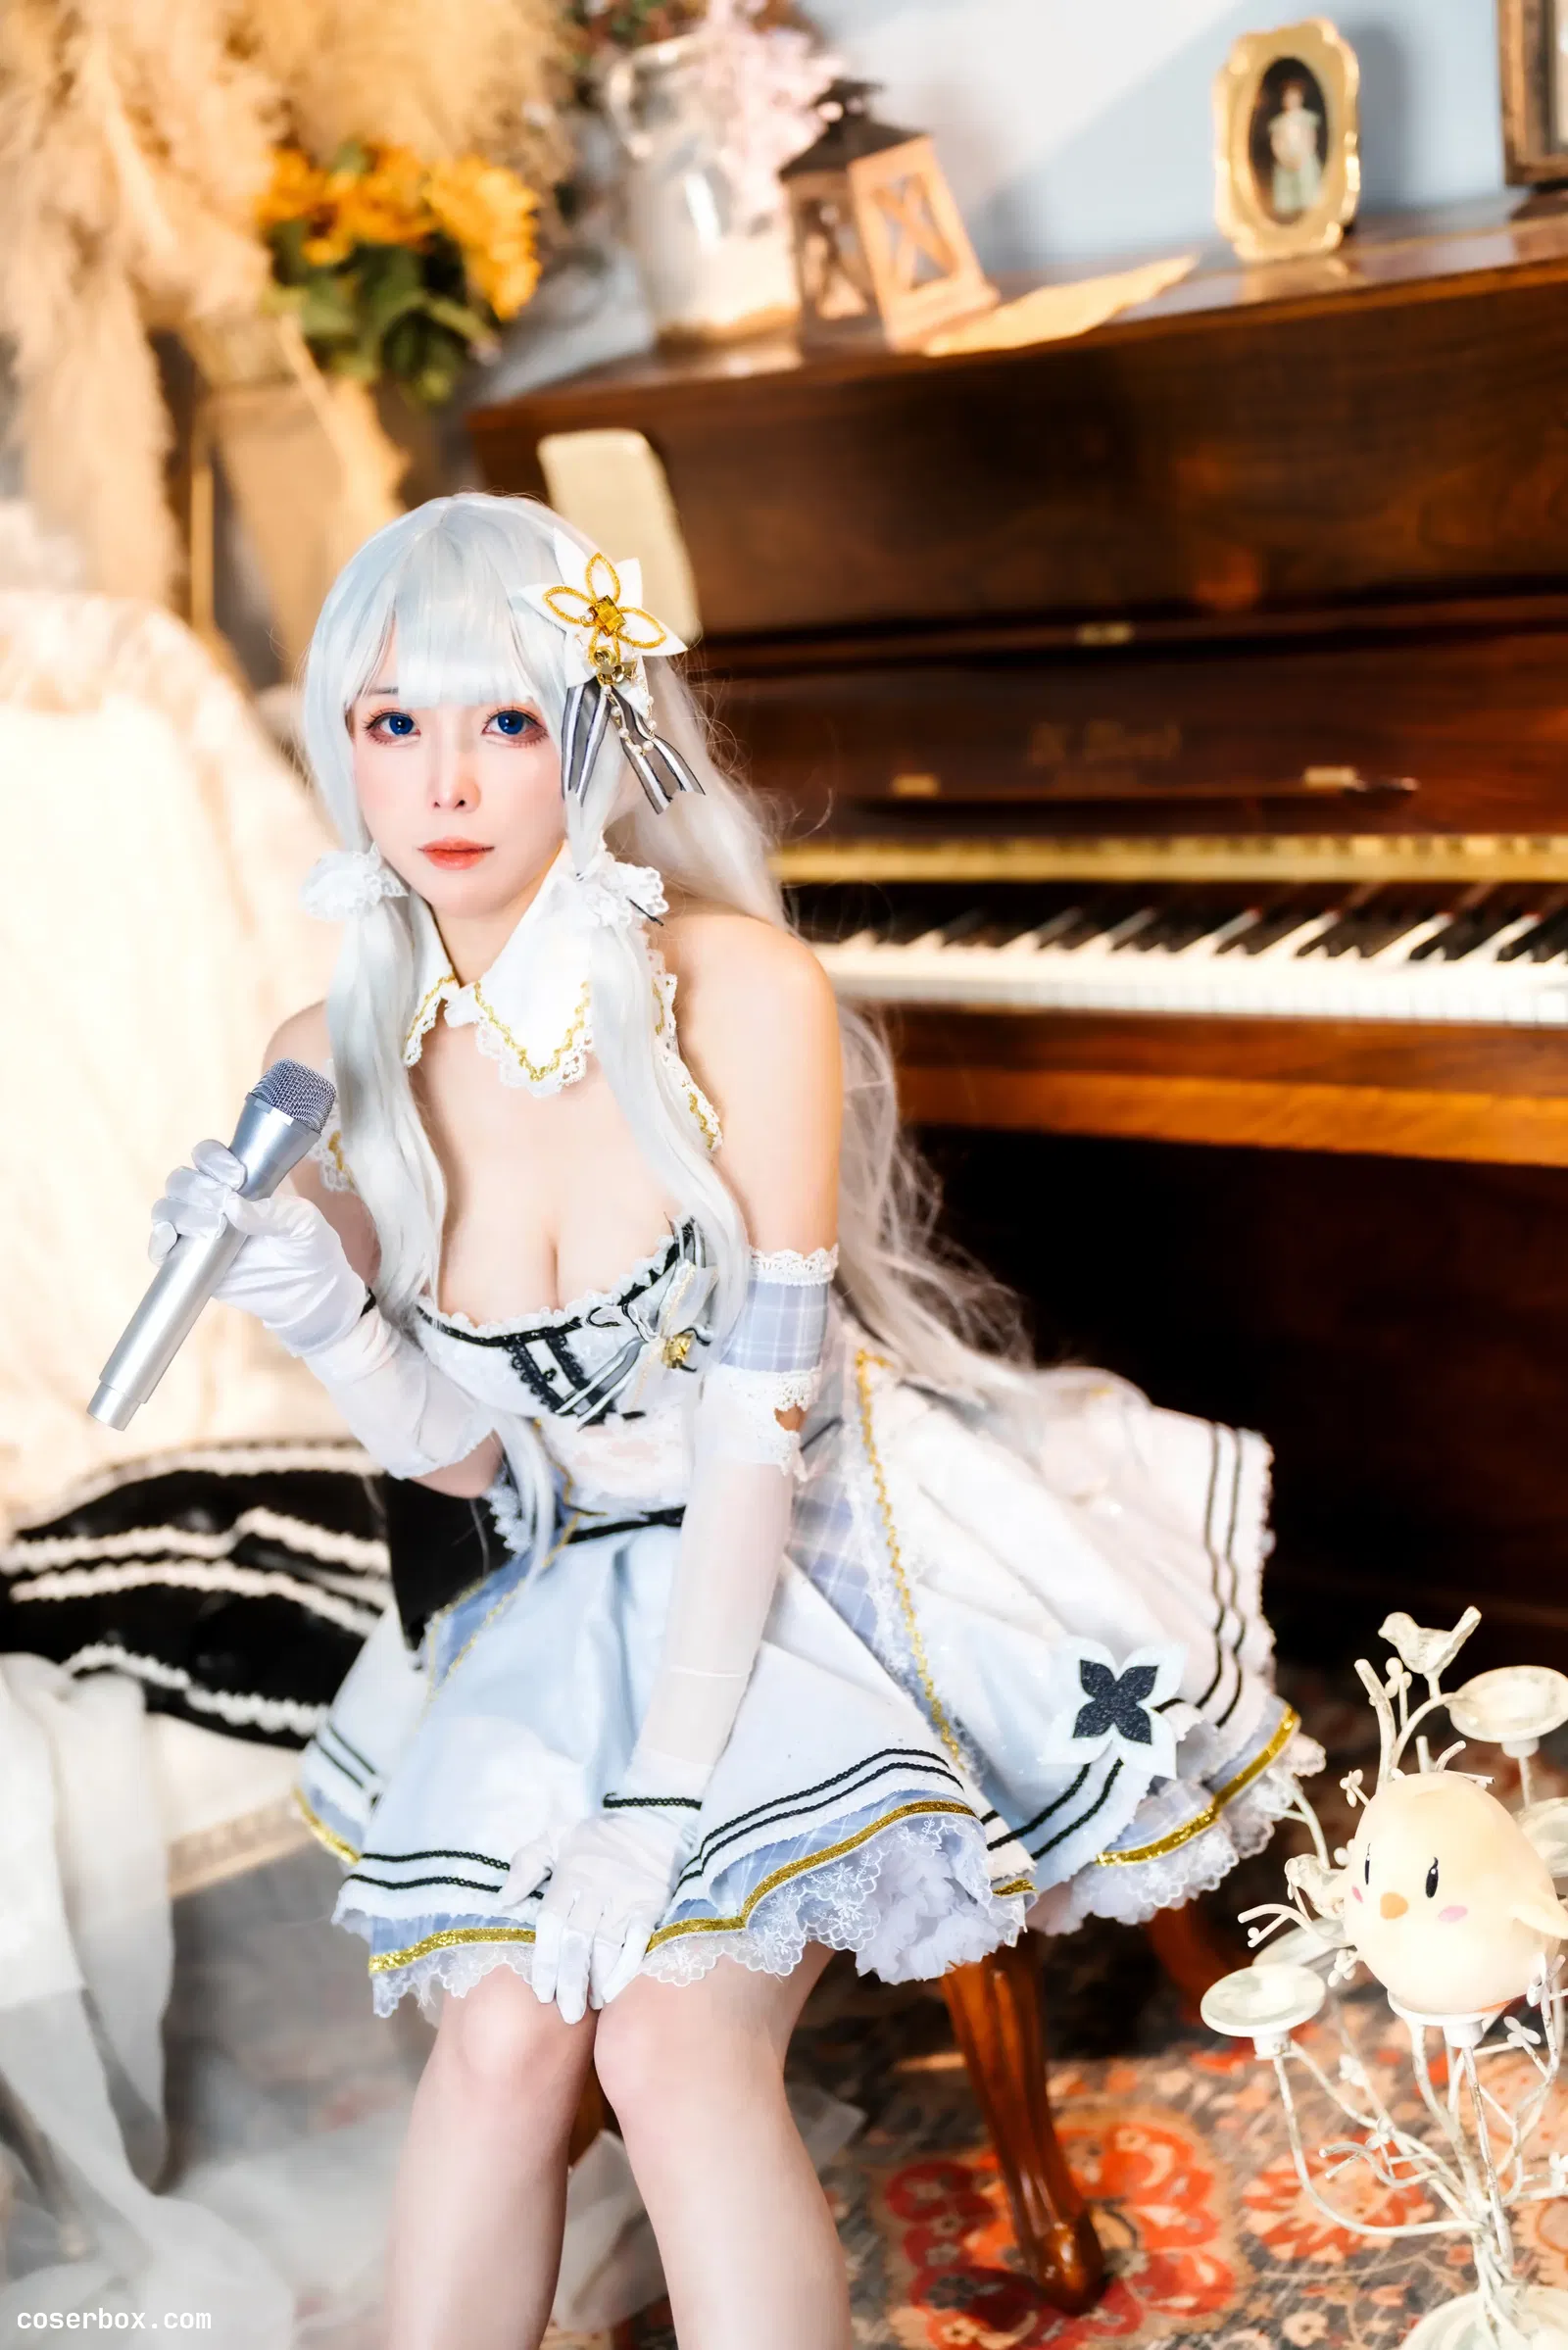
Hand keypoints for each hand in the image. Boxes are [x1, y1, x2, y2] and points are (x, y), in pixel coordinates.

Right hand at [151, 1141, 365, 1356]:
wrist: (309, 1294)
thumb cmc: (309, 1247)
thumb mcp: (301, 1224)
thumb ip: (271, 1213)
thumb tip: (233, 1205)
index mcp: (238, 1183)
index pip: (208, 1157)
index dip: (213, 1161)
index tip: (236, 1178)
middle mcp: (212, 1202)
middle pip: (182, 1181)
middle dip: (198, 1189)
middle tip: (223, 1208)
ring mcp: (198, 1232)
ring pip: (167, 1209)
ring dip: (181, 1213)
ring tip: (213, 1229)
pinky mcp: (190, 1263)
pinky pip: (160, 1248)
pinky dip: (158, 1241)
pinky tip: (171, 1241)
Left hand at [523, 1808, 691, 2025]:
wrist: (653, 1817)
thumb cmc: (598, 1835)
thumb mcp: (556, 1838)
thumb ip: (527, 1865)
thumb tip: (503, 1899)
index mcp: (570, 1875)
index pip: (551, 1923)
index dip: (545, 1960)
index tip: (541, 1993)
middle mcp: (595, 1889)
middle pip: (577, 1941)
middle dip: (570, 1981)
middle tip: (566, 2013)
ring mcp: (624, 1897)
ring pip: (606, 1945)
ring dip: (598, 1979)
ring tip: (590, 2006)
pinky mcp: (650, 1903)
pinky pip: (638, 1939)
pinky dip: (627, 1966)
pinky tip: (616, 1989)